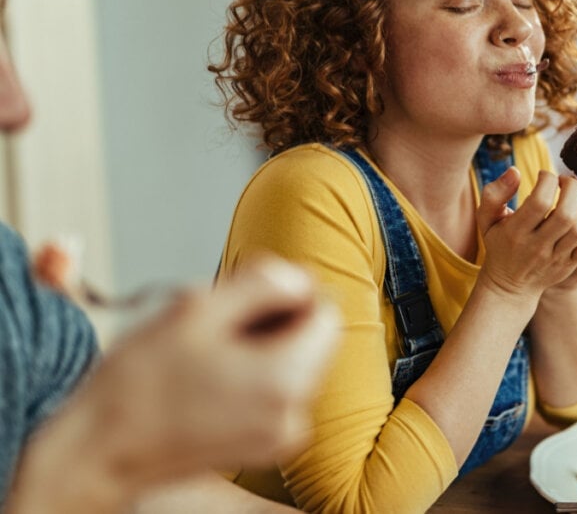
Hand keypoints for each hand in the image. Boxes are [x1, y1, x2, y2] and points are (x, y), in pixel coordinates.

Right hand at [75, 257, 338, 483]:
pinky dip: (255, 375)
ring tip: (210, 350)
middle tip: (220, 320)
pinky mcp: (264, 447)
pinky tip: (212, 374)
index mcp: (286, 378)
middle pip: (314, 340)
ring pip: (296, 365)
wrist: (99, 449)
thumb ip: (263, 281)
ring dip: (264, 346)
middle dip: (276, 320)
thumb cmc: (138, 382)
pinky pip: (278, 393)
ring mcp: (280, 436)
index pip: (326, 313)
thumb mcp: (198, 307)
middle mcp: (294, 414)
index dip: (291, 291)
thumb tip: (300, 277)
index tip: (249, 292)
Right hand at [475, 168, 576, 296]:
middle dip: (572, 189)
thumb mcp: (487, 219)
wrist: (510, 285)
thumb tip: (515, 171)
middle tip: (567, 180)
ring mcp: (557, 258)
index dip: (547, 181)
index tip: (545, 175)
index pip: (539, 202)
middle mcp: (537, 247)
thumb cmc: (499, 243)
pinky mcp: (571, 265)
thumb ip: (494, 193)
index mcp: (515, 232)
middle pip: (566, 215)